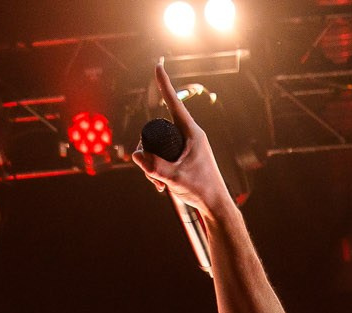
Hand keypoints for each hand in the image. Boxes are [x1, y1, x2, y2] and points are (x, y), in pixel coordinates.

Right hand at [131, 60, 231, 216]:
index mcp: (192, 133)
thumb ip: (154, 167)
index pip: (174, 103)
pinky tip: (160, 185)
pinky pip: (163, 157)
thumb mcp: (174, 178)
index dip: (164, 85)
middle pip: (158, 131)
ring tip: (158, 183)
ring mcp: (187, 147)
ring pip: (158, 147)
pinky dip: (157, 171)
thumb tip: (135, 154)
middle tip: (150, 172)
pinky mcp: (184, 158)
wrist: (215, 206)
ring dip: (151, 165)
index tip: (158, 67)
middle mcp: (190, 136)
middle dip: (147, 151)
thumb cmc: (201, 190)